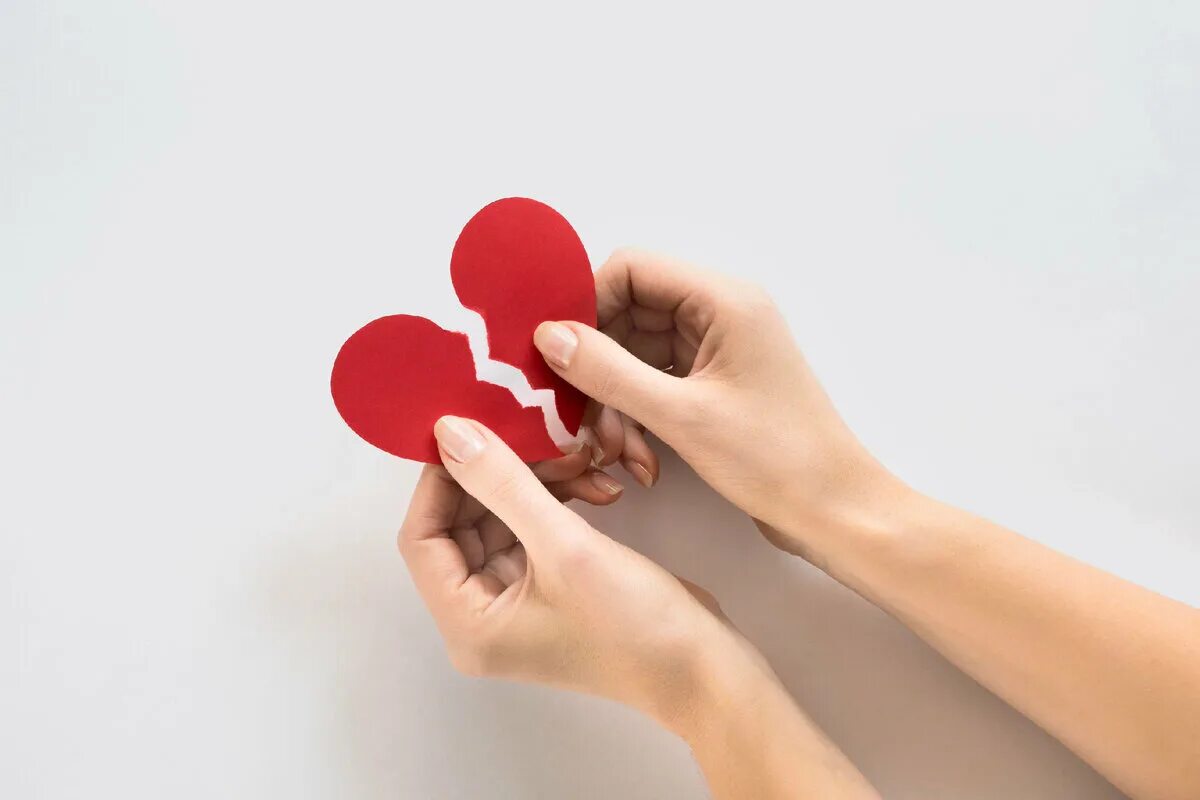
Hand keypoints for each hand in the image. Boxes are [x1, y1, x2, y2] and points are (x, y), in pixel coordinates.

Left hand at [398, 415, 754, 726]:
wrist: (705, 667)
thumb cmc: (633, 624)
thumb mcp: (565, 546)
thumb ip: (503, 483)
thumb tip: (449, 432)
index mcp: (466, 623)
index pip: (422, 537)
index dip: (440, 479)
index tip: (470, 428)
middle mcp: (481, 616)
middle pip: (462, 523)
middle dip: (499, 473)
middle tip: (538, 431)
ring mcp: (517, 603)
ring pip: (503, 518)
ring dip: (537, 480)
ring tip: (581, 456)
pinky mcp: (550, 588)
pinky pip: (534, 528)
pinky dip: (559, 499)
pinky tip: (596, 483)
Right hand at [533, 248, 899, 555]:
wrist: (835, 511)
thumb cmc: (775, 459)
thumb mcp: (682, 416)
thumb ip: (609, 372)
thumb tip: (549, 336)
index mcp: (724, 300)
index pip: (631, 269)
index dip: (587, 305)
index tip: (558, 355)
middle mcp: (720, 314)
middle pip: (628, 314)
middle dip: (598, 367)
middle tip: (580, 418)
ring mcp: (717, 351)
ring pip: (635, 355)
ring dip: (614, 401)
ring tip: (615, 451)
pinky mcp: (713, 386)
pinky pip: (654, 384)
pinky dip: (636, 416)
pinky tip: (639, 459)